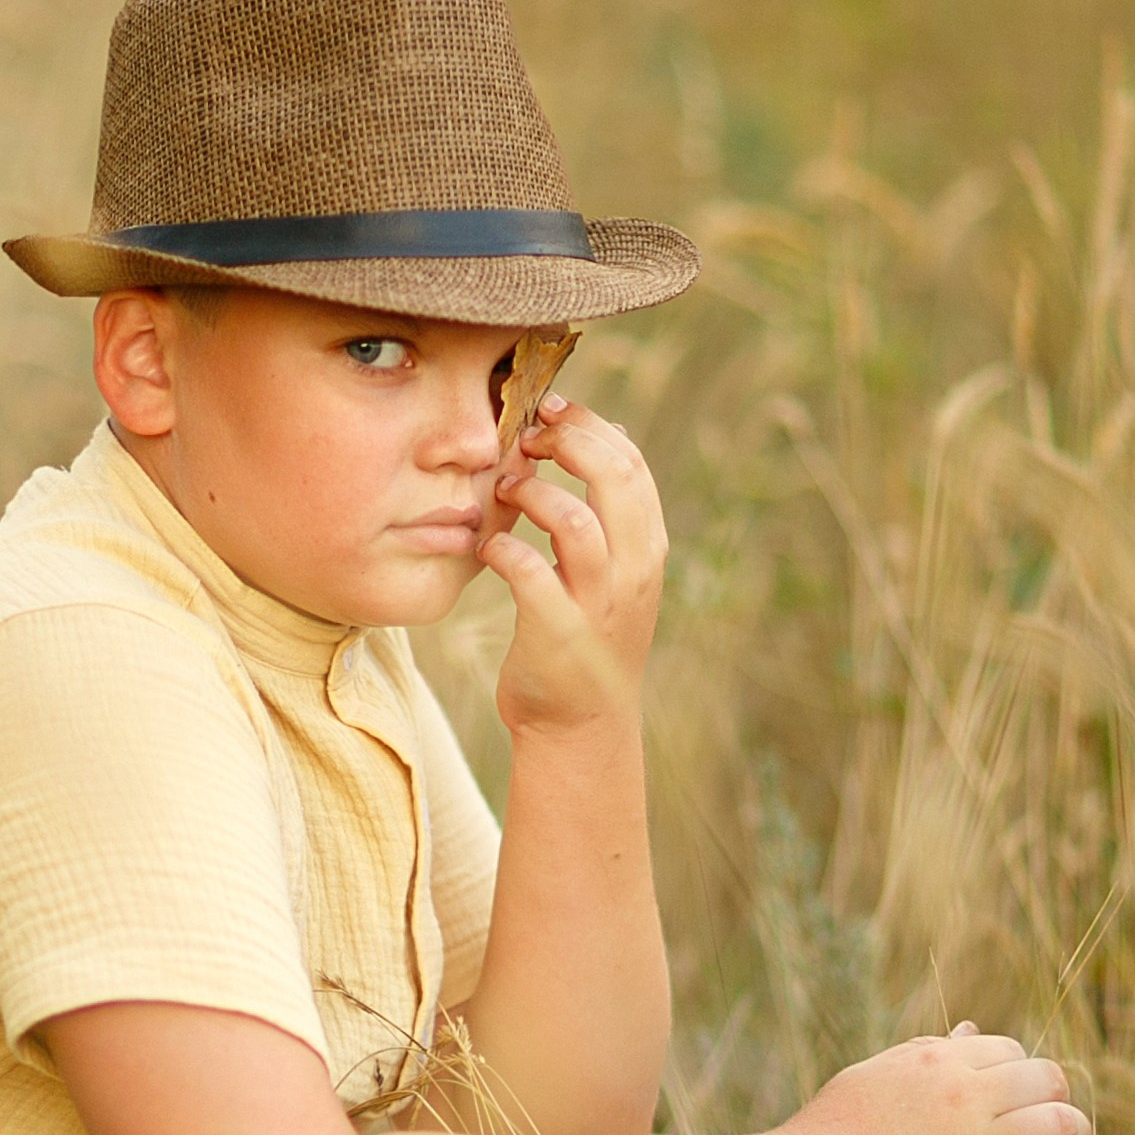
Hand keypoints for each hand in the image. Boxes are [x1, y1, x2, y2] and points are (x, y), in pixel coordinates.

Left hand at [484, 395, 666, 734]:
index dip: (591, 424)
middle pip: (614, 476)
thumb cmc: (586, 638)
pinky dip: (505, 551)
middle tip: (527, 435)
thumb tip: (609, 435)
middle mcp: (633, 571)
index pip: (632, 462)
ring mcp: (600, 604)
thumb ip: (614, 512)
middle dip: (568, 440)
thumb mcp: (615, 569)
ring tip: (506, 489)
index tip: (550, 409)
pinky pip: (531, 574)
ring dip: (533, 493)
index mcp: (647, 548)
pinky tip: (487, 549)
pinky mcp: (559, 633)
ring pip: (576, 521)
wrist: (580, 725)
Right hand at [773, 1024, 1096, 1134]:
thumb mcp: (873, 1077)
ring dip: (1076, 1134)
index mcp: (936, 1062)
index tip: (1018, 1091)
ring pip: (1058, 1126)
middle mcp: (965, 1098)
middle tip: (1059, 1114)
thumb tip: (969, 1031)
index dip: (1020, 1070)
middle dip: (1058, 1093)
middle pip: (1045, 1079)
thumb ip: (925, 1054)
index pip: (1008, 1050)